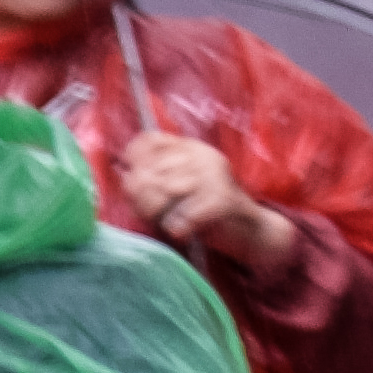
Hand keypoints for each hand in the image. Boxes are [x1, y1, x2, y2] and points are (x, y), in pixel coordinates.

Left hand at [117, 131, 297, 280]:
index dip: (132, 162)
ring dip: (158, 214)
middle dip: (141, 198)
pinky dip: (177, 227)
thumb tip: (126, 177)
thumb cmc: (200, 212)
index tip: (134, 183)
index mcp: (189, 148)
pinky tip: (184, 229)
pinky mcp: (223, 198)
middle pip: (148, 171)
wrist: (247, 232)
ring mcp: (215, 174)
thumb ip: (144, 182)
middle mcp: (203, 155)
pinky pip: (181, 215)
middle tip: (154, 214)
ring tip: (170, 221)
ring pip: (161, 192)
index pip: (147, 141)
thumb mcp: (168, 193)